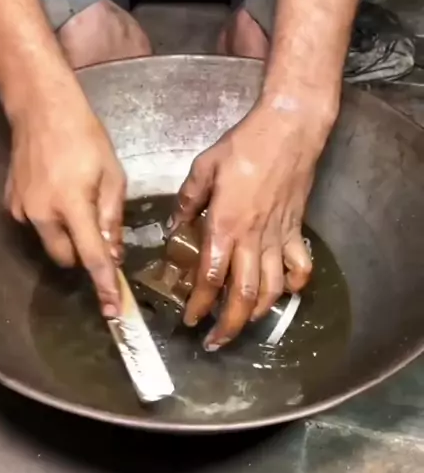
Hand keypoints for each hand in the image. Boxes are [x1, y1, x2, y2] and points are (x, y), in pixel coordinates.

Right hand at [5, 97, 125, 317]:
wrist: (41, 109)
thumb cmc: (84, 136)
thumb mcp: (112, 175)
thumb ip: (113, 218)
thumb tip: (113, 254)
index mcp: (72, 206)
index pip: (92, 258)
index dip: (104, 286)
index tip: (112, 310)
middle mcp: (42, 214)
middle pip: (67, 258)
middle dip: (84, 253)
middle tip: (99, 229)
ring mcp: (22, 210)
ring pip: (50, 243)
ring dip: (67, 235)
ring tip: (76, 200)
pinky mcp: (11, 203)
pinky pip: (36, 225)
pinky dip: (51, 220)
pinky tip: (58, 191)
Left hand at [173, 97, 336, 348]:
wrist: (289, 131)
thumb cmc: (244, 146)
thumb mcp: (204, 168)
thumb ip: (188, 200)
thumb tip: (174, 224)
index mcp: (225, 226)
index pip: (210, 278)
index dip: (199, 305)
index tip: (190, 320)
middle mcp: (252, 239)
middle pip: (243, 295)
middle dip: (228, 325)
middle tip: (215, 341)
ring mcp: (278, 237)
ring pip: (271, 289)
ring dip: (257, 314)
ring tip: (243, 325)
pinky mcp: (295, 230)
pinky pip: (299, 267)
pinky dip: (294, 286)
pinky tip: (284, 293)